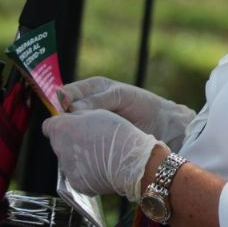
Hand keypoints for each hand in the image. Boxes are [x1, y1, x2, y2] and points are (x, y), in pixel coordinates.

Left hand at [43, 110, 161, 199]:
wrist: (131, 161)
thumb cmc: (117, 133)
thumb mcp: (98, 113)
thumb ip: (78, 115)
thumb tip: (68, 118)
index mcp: (62, 129)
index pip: (49, 125)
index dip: (62, 124)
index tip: (74, 125)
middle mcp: (59, 149)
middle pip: (60, 144)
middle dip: (72, 141)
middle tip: (93, 139)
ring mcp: (66, 169)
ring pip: (69, 160)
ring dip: (80, 157)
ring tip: (102, 154)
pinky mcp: (76, 184)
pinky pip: (79, 175)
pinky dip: (88, 172)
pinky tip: (104, 167)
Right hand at [61, 76, 195, 151]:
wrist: (161, 123)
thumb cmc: (143, 104)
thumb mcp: (121, 95)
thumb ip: (99, 99)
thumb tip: (73, 108)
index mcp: (92, 88)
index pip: (66, 92)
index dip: (60, 100)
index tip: (61, 109)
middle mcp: (87, 104)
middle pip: (63, 111)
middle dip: (62, 118)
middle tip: (65, 125)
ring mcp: (89, 121)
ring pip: (69, 126)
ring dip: (70, 130)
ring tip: (74, 135)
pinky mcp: (93, 137)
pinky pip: (79, 138)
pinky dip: (78, 140)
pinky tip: (80, 144)